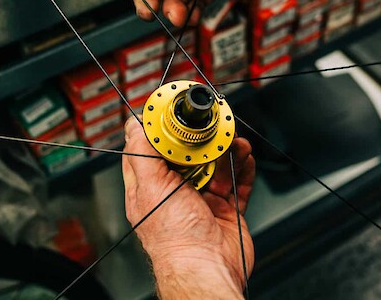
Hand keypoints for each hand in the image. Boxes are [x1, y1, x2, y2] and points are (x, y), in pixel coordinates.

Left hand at [122, 116, 254, 298]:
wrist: (208, 269)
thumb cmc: (176, 239)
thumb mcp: (151, 187)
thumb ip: (142, 154)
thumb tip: (134, 125)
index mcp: (152, 185)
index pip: (153, 148)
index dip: (164, 129)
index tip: (176, 111)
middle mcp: (176, 190)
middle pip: (190, 152)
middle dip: (204, 139)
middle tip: (215, 127)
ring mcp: (202, 199)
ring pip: (217, 164)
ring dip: (228, 151)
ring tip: (236, 143)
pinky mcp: (225, 208)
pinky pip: (237, 182)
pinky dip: (243, 169)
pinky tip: (246, 159)